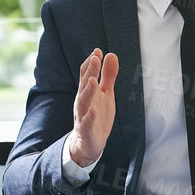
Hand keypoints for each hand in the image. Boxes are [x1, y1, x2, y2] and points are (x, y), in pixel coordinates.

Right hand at [64, 49, 118, 167]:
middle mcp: (83, 102)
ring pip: (84, 102)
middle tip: (95, 58)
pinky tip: (93, 111)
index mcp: (87, 92)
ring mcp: (83, 116)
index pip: (86, 75)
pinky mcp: (86, 131)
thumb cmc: (97, 115)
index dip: (91, 63)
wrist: (89, 144)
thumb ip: (108, 76)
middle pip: (84, 85)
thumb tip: (111, 54)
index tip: (97, 51)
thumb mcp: (105, 94)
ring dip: (88, 91)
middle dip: (90, 71)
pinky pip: (86, 124)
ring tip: (93, 80)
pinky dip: (89, 117)